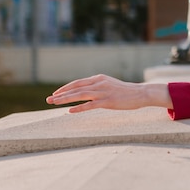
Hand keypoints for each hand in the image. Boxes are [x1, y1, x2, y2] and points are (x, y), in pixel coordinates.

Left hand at [46, 74, 171, 112]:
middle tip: (48, 99)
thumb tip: (86, 91)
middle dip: (60, 94)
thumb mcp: (109, 85)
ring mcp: (103, 92)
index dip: (65, 88)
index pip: (78, 82)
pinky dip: (79, 107)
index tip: (55, 94)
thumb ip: (98, 86)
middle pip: (76, 88)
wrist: (140, 93)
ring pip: (80, 95)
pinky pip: (90, 105)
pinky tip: (70, 111)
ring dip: (65, 99)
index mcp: (99, 78)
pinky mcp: (108, 101)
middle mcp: (99, 83)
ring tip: (54, 104)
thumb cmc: (125, 91)